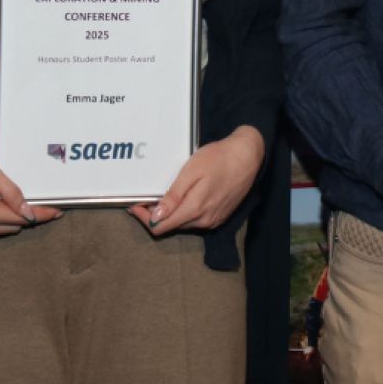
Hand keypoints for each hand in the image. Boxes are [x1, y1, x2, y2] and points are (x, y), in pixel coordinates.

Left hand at [129, 125, 265, 235]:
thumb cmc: (218, 158)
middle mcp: (204, 221)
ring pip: (183, 224)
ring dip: (170, 214)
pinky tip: (183, 197)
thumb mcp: (191, 171)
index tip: (134, 205)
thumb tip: (156, 216)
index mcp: (195, 209)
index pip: (160, 227)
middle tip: (146, 198)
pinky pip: (196, 220)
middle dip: (155, 215)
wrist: (248, 156)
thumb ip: (174, 195)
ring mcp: (213, 220)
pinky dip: (185, 212)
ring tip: (163, 196)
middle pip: (171, 227)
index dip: (144, 218)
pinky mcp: (220, 216)